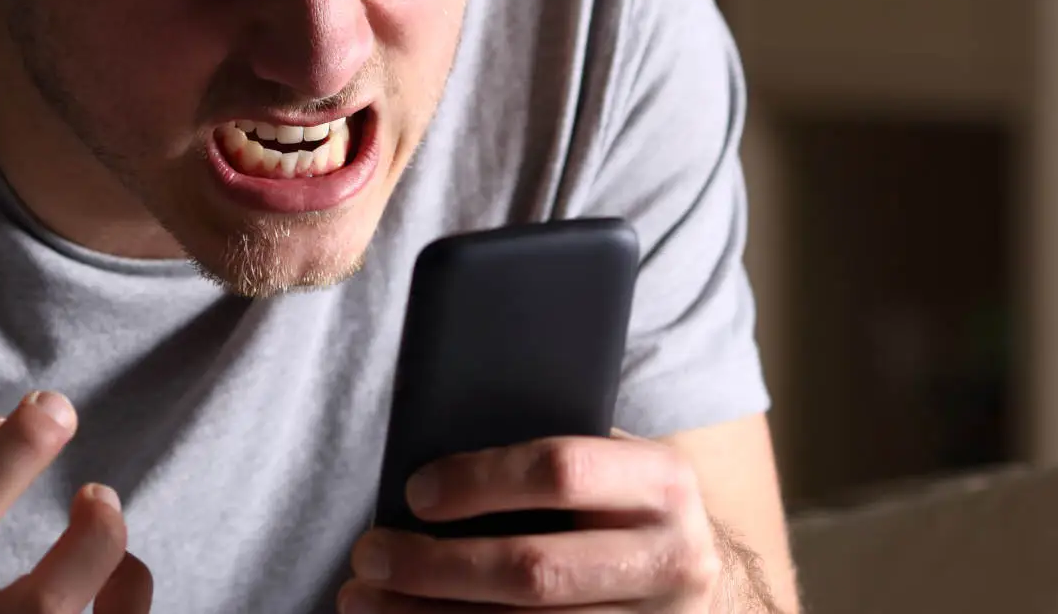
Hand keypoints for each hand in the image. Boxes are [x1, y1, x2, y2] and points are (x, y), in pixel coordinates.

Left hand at [340, 433, 723, 611]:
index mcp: (663, 480)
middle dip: (435, 566)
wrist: (693, 571)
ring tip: (364, 601)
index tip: (414, 493)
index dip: (479, 481)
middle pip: (533, 570)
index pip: (561, 472)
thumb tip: (426, 465)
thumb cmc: (622, 503)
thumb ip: (546, 458)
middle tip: (368, 555)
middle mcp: (672, 559)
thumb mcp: (610, 463)